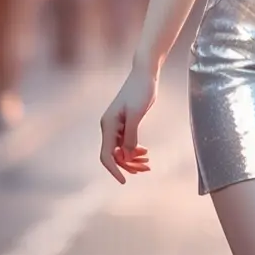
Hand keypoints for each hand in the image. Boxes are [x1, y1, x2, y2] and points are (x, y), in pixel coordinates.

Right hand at [99, 66, 156, 183]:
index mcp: (108, 125)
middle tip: (146, 168)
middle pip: (115, 155)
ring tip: (148, 163)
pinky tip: (145, 152)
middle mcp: (109, 127)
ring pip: (121, 150)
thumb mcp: (136, 113)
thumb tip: (127, 155)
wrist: (145, 73)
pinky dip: (135, 149)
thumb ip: (131, 134)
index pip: (106, 155)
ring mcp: (116, 125)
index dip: (114, 170)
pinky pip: (126, 142)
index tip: (124, 181)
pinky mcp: (125, 123)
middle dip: (129, 164)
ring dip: (133, 158)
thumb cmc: (140, 90)